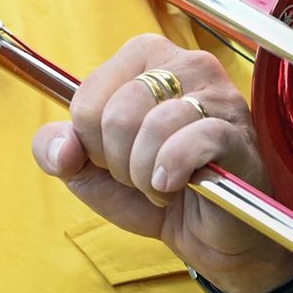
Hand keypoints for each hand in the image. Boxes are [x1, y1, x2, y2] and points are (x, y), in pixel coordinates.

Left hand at [31, 34, 292, 292]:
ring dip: (145, 174)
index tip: (116, 159)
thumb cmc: (153, 189)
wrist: (210, 235)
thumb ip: (56, 150)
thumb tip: (60, 146)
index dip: (91, 144)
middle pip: (118, 113)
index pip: (87, 98)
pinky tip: (174, 186)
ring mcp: (217, 94)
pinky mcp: (236, 132)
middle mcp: (184, 62)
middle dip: (119, 162)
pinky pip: (189, 143)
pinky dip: (171, 173)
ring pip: (153, 126)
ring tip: (161, 184)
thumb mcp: (90, 171)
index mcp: (144, 57)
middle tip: (142, 175)